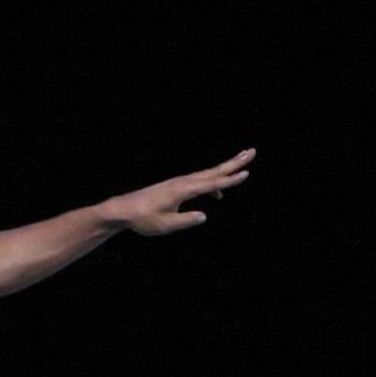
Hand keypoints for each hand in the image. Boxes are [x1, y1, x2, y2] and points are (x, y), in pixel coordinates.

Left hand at [107, 149, 254, 236]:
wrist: (123, 209)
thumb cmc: (143, 219)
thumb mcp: (165, 225)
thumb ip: (186, 221)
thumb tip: (204, 216)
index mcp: (183, 190)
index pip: (211, 184)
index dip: (230, 180)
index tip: (246, 173)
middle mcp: (183, 182)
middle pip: (213, 171)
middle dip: (234, 163)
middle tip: (252, 152)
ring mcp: (179, 182)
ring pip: (207, 174)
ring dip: (226, 169)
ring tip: (242, 163)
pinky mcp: (176, 187)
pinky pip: (199, 183)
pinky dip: (212, 184)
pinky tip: (217, 192)